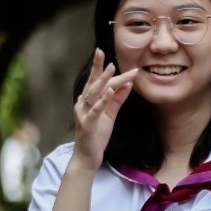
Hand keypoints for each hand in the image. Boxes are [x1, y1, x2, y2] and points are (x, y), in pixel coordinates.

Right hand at [72, 48, 136, 168]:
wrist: (88, 157)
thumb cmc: (98, 134)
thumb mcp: (110, 114)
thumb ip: (118, 99)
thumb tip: (127, 84)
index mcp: (88, 101)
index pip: (96, 82)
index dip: (101, 68)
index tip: (107, 54)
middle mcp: (83, 105)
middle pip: (93, 84)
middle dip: (100, 69)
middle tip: (106, 55)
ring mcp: (83, 115)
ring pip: (93, 94)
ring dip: (103, 81)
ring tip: (112, 69)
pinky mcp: (87, 126)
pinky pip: (94, 112)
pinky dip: (102, 101)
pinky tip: (109, 92)